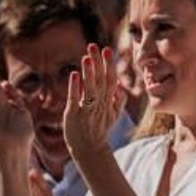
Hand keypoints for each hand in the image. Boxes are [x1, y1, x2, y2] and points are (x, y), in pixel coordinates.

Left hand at [62, 45, 123, 159]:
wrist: (90, 149)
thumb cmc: (99, 131)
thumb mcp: (113, 116)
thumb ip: (118, 101)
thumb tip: (121, 87)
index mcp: (108, 101)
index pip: (111, 79)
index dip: (109, 64)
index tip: (107, 49)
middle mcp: (100, 103)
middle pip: (102, 80)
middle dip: (99, 63)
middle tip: (95, 46)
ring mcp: (87, 109)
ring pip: (90, 88)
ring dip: (89, 72)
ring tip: (86, 57)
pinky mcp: (74, 115)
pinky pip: (76, 99)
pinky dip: (75, 87)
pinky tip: (74, 75)